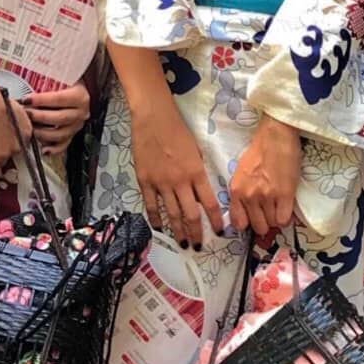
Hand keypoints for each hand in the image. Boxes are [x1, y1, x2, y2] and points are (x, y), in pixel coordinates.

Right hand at [0, 64, 32, 178]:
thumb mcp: (13, 107)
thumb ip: (16, 120)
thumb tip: (9, 123)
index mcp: (27, 131)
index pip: (23, 144)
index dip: (13, 143)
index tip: (6, 143)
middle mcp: (20, 144)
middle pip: (14, 153)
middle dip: (5, 150)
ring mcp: (6, 154)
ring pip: (3, 162)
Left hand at [22, 80, 91, 155]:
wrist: (76, 89)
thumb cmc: (66, 82)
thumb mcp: (60, 76)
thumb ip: (46, 78)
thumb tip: (25, 78)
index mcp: (80, 96)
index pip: (59, 99)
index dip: (42, 100)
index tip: (26, 99)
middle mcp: (81, 112)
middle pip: (59, 118)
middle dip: (39, 117)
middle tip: (25, 113)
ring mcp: (77, 125)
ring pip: (60, 134)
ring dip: (42, 133)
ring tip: (29, 127)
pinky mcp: (72, 135)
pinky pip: (63, 145)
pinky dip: (53, 149)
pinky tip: (43, 149)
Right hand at [131, 97, 225, 246]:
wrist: (153, 118)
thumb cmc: (178, 130)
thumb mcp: (197, 150)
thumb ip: (199, 172)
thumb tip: (200, 192)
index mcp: (196, 172)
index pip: (210, 203)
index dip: (215, 221)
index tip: (219, 232)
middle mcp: (180, 181)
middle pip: (191, 214)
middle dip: (196, 233)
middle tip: (198, 245)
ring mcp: (161, 183)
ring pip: (172, 214)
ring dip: (178, 231)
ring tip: (182, 243)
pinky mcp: (145, 181)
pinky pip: (151, 205)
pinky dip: (156, 219)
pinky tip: (160, 228)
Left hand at [227, 118, 304, 240]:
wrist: (275, 137)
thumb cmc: (259, 151)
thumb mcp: (241, 174)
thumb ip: (242, 193)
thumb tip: (249, 212)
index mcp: (236, 190)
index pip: (239, 223)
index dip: (249, 223)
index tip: (255, 219)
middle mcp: (249, 196)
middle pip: (259, 227)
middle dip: (265, 222)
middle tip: (270, 212)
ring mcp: (267, 197)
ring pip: (273, 224)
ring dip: (277, 218)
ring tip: (279, 205)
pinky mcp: (285, 195)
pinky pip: (284, 220)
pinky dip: (287, 217)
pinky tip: (287, 207)